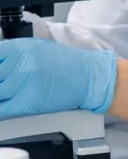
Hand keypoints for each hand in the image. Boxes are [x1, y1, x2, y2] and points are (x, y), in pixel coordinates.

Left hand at [0, 39, 116, 118]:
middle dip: (0, 82)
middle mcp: (21, 64)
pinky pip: (2, 110)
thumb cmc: (65, 63)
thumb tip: (0, 64)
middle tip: (6, 83)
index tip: (0, 73)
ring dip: (2, 95)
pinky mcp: (28, 103)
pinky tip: (6, 104)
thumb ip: (12, 55)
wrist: (88, 77)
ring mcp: (24, 84)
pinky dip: (2, 109)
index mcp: (20, 48)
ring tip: (9, 93)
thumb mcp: (35, 48)